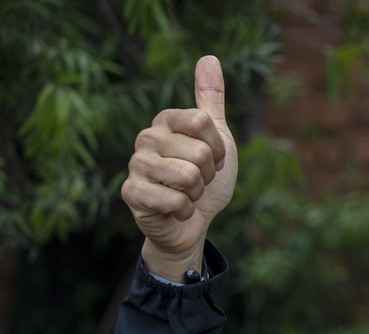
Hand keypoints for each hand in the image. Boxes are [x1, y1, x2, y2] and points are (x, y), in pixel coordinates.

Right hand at [121, 55, 238, 280]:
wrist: (192, 223)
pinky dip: (185, 210)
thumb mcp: (218, 139)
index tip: (213, 160)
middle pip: (200, 152)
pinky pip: (175, 200)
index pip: (205, 123)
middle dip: (208, 176)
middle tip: (198, 182)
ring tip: (187, 194)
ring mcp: (136, 164)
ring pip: (188, 177)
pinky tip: (175, 209)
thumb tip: (209, 57)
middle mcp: (146, 137)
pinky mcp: (132, 193)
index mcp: (166, 120)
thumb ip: (211, 100)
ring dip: (197, 194)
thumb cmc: (204, 180)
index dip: (219, 149)